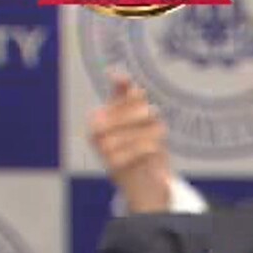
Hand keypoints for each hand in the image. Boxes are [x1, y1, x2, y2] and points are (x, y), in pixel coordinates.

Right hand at [90, 72, 176, 212]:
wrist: (138, 180)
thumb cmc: (134, 142)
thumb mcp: (130, 116)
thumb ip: (125, 93)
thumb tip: (115, 72)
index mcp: (98, 116)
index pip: (129, 97)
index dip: (140, 100)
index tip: (144, 102)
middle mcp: (96, 132)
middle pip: (140, 114)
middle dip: (151, 118)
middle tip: (156, 122)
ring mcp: (104, 150)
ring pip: (144, 132)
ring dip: (156, 135)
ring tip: (156, 139)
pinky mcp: (115, 166)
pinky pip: (143, 150)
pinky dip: (152, 149)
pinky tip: (153, 150)